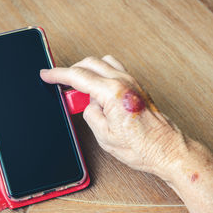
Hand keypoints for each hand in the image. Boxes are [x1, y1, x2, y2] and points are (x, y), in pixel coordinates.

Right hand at [40, 56, 185, 176]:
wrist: (166, 149)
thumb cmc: (142, 147)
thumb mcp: (105, 136)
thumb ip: (91, 114)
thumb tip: (89, 104)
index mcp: (113, 92)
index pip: (78, 76)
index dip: (58, 74)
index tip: (47, 74)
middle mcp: (124, 81)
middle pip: (90, 63)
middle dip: (72, 71)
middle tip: (61, 85)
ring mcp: (133, 82)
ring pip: (104, 62)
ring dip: (88, 70)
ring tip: (80, 88)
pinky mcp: (138, 86)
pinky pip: (115, 69)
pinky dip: (102, 73)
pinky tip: (98, 89)